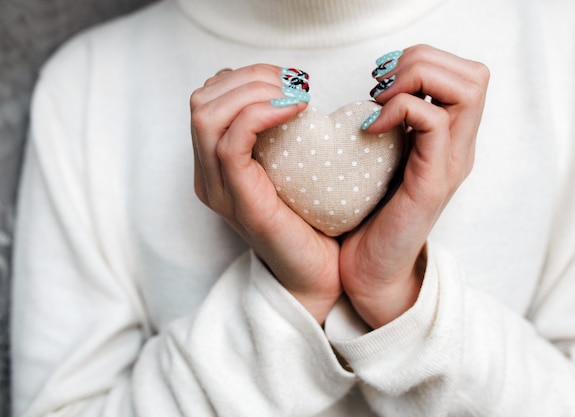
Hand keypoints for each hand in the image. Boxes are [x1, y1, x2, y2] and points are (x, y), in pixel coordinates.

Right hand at [190, 65, 341, 323]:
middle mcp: (207, 176)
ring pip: (208, 115)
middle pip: (202, 100)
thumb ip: (280, 136)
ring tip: (296, 95)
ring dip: (255, 91)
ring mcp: (218, 189)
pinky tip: (296, 110)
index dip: (245, 76)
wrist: (318, 275)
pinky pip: (231, 143)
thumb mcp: (292, 168)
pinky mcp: (239, 201)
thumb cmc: (312, 221)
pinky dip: (261, 114)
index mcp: (215, 165)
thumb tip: (297, 90)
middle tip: (296, 84)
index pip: (208, 98)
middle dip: (251, 77)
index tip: (288, 81)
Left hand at [339, 45, 489, 327]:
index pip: (465, 74)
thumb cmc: (369, 216)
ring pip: (466, 89)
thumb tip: (376, 89)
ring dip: (415, 80)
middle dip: (421, 62)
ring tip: (379, 101)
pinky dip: (400, 109)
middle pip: (474, 74)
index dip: (425, 61)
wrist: (370, 270)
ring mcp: (451, 165)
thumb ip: (392, 127)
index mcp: (449, 141)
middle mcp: (459, 149)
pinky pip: (435, 122)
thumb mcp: (383, 160)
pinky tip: (370, 127)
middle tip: (381, 86)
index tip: (382, 81)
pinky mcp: (433, 182)